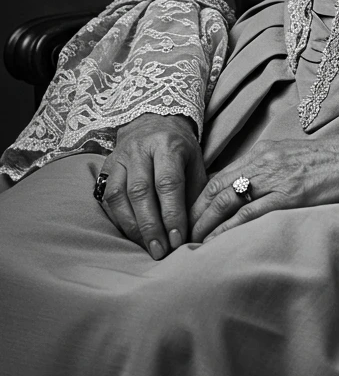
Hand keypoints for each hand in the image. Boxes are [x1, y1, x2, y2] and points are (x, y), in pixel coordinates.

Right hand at [98, 112, 205, 259]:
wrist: (155, 124)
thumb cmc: (180, 151)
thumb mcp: (195, 164)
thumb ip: (193, 196)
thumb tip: (192, 233)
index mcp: (167, 144)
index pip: (168, 183)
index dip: (172, 214)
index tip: (177, 240)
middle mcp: (140, 149)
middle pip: (141, 191)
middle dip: (151, 226)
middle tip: (161, 251)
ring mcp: (119, 157)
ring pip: (119, 196)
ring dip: (133, 227)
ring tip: (147, 247)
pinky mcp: (105, 168)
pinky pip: (107, 199)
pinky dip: (120, 220)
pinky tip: (133, 234)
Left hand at [189, 132, 338, 243]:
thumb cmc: (328, 161)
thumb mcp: (291, 156)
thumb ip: (267, 169)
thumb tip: (244, 190)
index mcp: (263, 152)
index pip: (219, 176)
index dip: (198, 199)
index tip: (186, 218)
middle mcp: (263, 162)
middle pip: (216, 188)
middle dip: (194, 213)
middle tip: (180, 235)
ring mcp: (276, 178)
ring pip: (227, 201)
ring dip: (205, 224)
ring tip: (191, 243)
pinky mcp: (290, 195)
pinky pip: (250, 214)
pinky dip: (228, 229)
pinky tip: (216, 242)